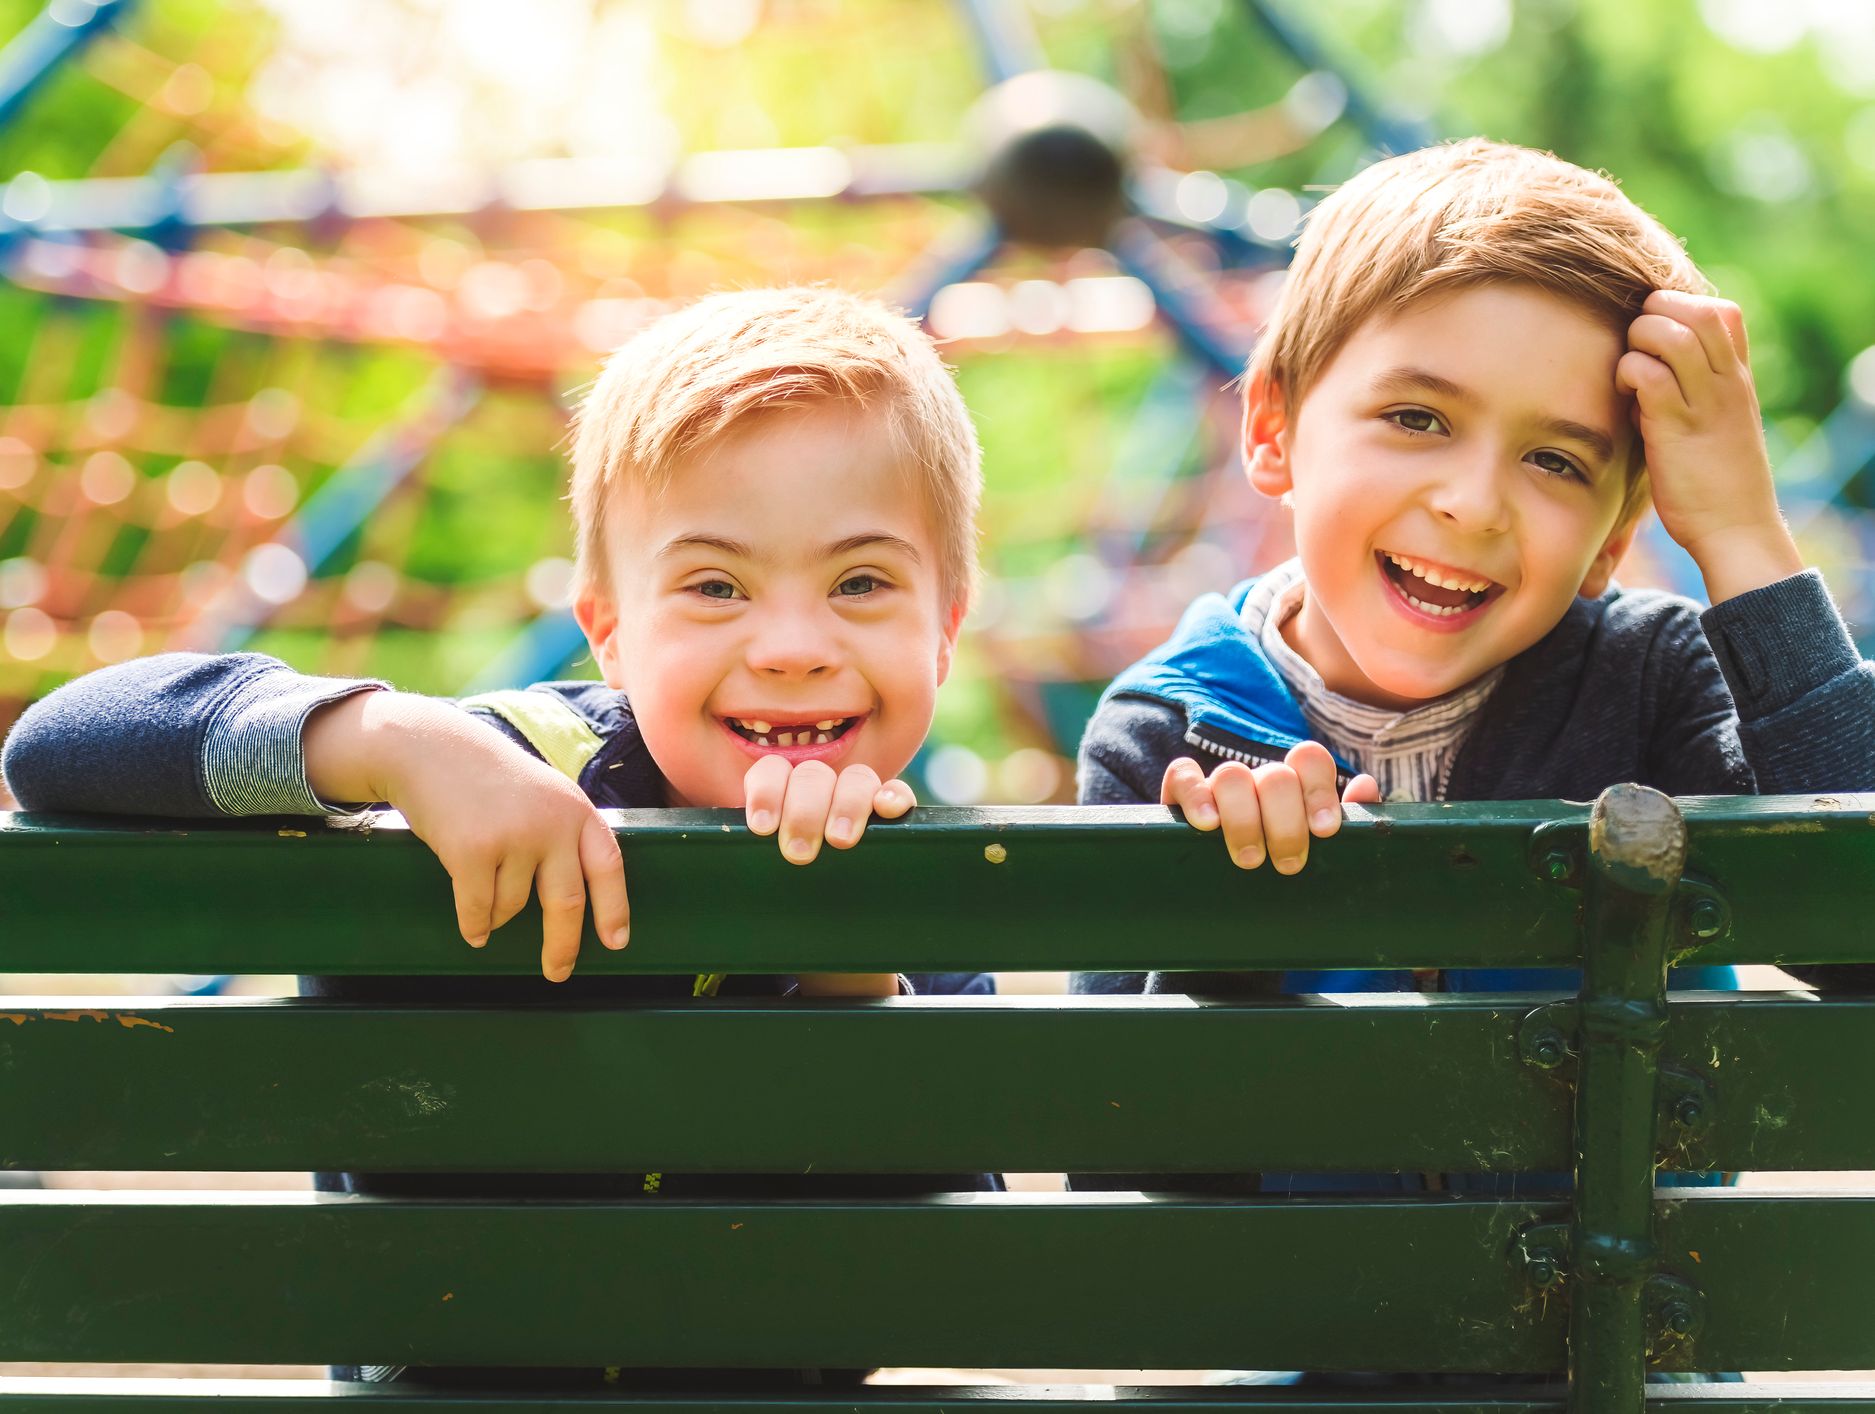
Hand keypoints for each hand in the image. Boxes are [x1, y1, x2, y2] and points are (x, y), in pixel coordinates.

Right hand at [308, 692, 628, 981]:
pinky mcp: (475, 852)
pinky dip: (475, 925)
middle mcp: (553, 824)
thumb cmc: (487, 776)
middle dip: (562, 945)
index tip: (616, 942)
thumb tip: (577, 897)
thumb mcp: (544, 794)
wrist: (431, 748)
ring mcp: (515, 838)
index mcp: (577, 810)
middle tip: (557, 972)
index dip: (614, 908)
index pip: (608, 866)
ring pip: (513, 907)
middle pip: (567, 902)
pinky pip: (479, 910)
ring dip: (497, 913)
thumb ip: (564, 834)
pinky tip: (474, 930)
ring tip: (482, 884)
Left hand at [742, 757, 911, 996]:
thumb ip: (732, 873)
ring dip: (846, 804)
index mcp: (779, 796)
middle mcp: (817, 791)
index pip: (771, 772)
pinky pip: (896, 793)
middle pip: (811, 775)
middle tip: (796, 853)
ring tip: (839, 841)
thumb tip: (676, 898)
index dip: (766, 793)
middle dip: (803, 810)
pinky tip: (889, 810)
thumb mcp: (754, 884)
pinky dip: (894, 796)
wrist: (822, 927)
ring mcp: (856, 800)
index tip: (761, 828)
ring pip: (855, 779)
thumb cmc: (779, 900)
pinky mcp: (891, 817)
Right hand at [1161, 741, 1380, 873]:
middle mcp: (1258, 780)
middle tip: (1288, 865)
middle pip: (1276, 776)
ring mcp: (1218, 786)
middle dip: (1286, 823)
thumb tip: (1364, 785)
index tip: (1324, 831)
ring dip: (1244, 819)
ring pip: (1232, 775)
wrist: (1224, 908)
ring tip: (1250, 859)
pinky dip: (1196, 795)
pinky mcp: (1180, 796)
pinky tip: (1207, 824)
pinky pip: (1182, 774)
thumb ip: (1349, 820)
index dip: (1319, 790)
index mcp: (1294, 786)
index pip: (1309, 759)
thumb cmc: (1281, 874)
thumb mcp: (1319, 854)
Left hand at [1617, 290, 1801, 601]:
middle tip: (1635, 351)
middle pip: (1698, 311)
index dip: (1682, 309)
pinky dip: (1628, 376)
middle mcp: (1727, 383)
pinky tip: (1626, 401)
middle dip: (1655, 315)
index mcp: (1738, 378)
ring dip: (1638, 343)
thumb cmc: (1716, 482)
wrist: (1736, 529)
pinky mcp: (1676, 428)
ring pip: (1672, 335)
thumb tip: (1644, 368)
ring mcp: (1704, 403)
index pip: (1722, 311)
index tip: (1655, 338)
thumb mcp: (1713, 424)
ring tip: (1629, 375)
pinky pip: (1648, 376)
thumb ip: (1691, 391)